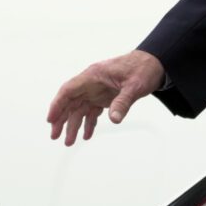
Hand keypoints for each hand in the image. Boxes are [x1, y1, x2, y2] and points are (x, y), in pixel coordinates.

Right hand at [46, 50, 164, 145]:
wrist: (155, 63)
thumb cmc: (143, 69)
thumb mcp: (135, 86)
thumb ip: (123, 102)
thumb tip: (114, 120)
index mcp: (94, 75)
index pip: (69, 90)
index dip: (58, 104)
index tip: (50, 119)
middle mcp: (92, 83)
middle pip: (71, 102)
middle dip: (62, 119)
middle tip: (55, 136)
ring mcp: (97, 90)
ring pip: (80, 109)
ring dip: (74, 125)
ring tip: (69, 142)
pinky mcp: (105, 96)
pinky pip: (92, 111)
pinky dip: (89, 123)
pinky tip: (87, 135)